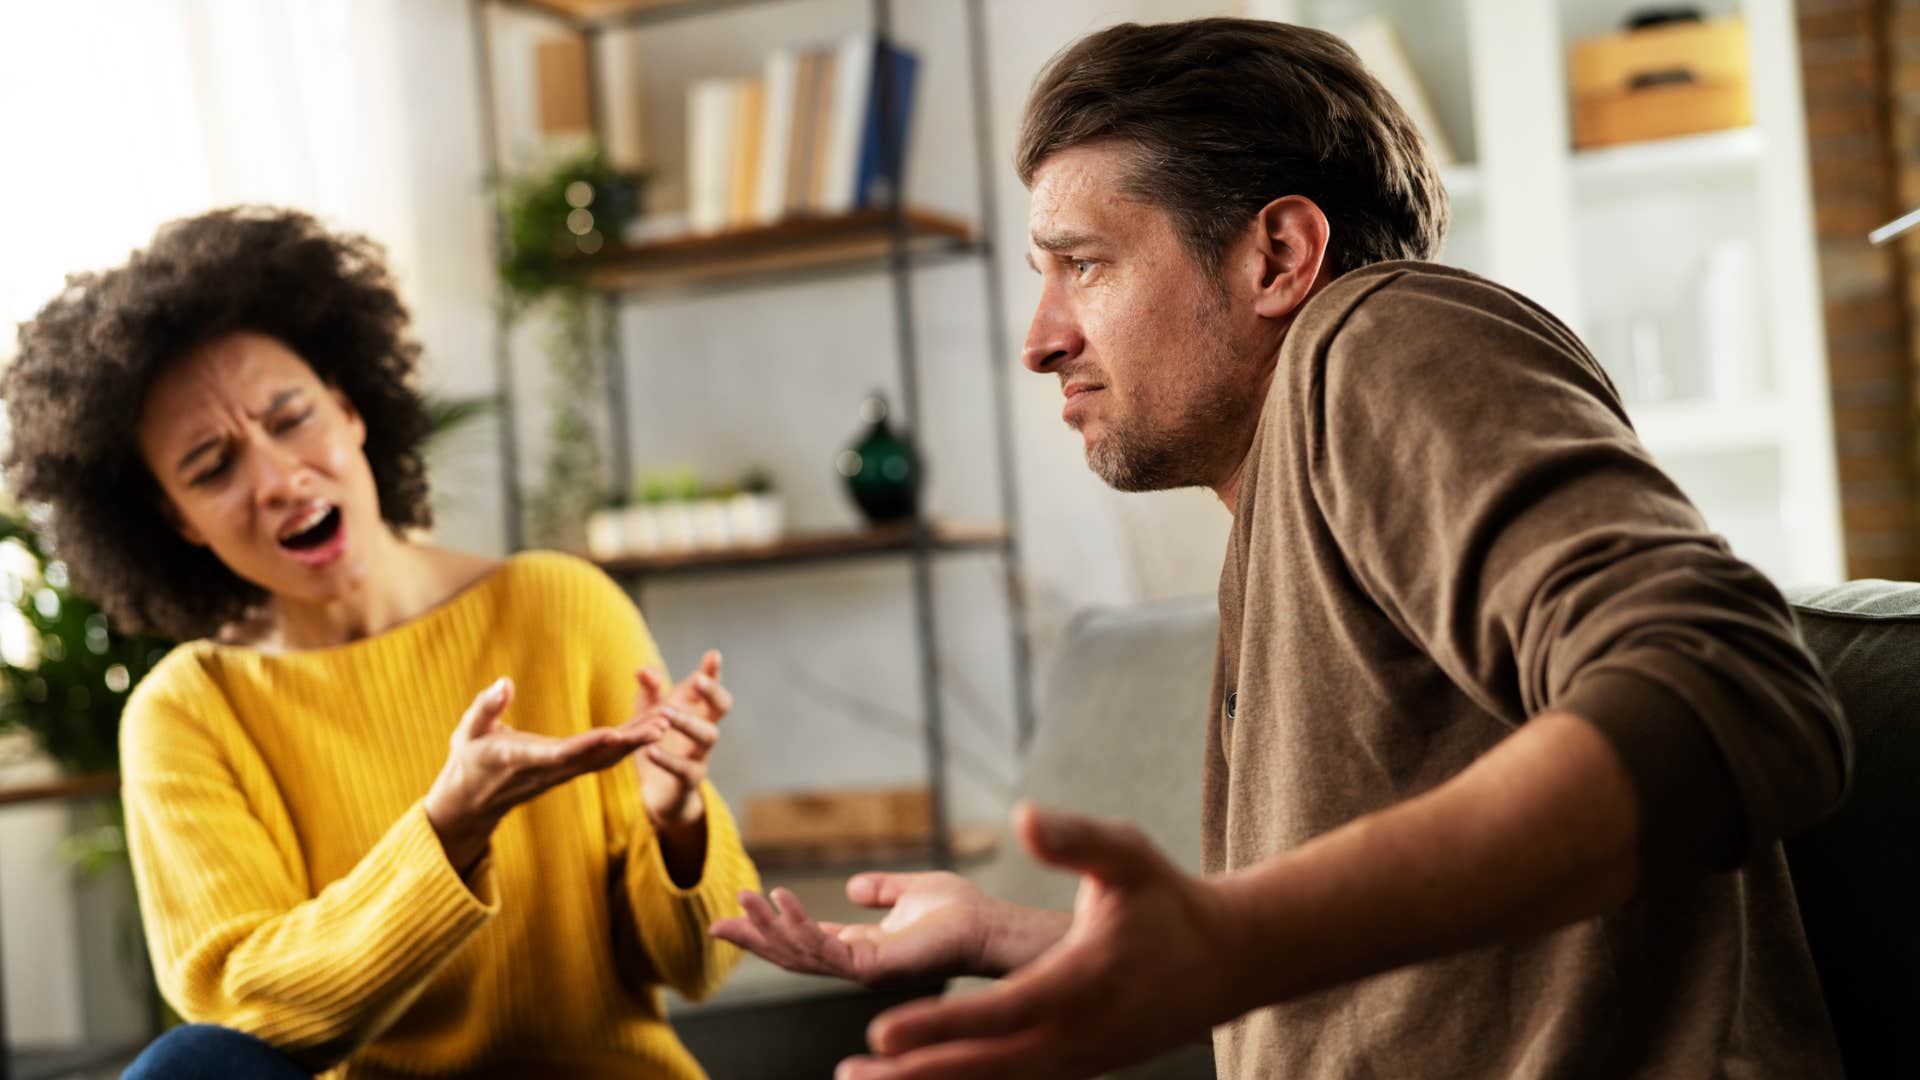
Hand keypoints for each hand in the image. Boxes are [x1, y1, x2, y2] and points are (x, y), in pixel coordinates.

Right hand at [425, 677, 664, 873]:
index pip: (559, 754)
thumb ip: (487, 708)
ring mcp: (561, 774)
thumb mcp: (467, 732)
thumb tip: (505, 682)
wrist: (471, 802)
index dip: (587, 745)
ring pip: (605, 759)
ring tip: (665, 721)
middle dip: (629, 742)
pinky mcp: (569, 771)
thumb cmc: (467, 761)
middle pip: (595, 758)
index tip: (613, 734)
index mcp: (521, 759)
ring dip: (636, 743)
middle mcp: (548, 770)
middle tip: (660, 724)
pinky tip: (650, 729)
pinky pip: (603, 759)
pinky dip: (627, 745)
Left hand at [636, 650, 731, 827]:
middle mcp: (705, 729)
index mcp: (697, 709)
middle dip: (713, 692)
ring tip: (666, 714)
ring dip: (688, 722)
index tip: (713, 655)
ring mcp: (701, 755)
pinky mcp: (690, 780)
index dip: (713, 672)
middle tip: (698, 680)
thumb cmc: (660, 743)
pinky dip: (668, 759)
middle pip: (721, 707)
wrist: (659, 791)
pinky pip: (685, 769)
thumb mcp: (650, 714)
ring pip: (708, 736)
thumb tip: (643, 670)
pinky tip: (651, 750)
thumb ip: (648, 691)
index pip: (710, 686)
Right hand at [710, 871, 997, 987]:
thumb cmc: (958, 911)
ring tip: (743, 901)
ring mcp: (864, 969)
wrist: (988, 925)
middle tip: (716, 923)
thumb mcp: (908, 890)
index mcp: (860, 946)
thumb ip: (879, 889)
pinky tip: (782, 903)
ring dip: (768, 931)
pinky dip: (801, 927)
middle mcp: (856, 963)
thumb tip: (852, 886)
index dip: (768, 929)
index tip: (734, 913)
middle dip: (754, 940)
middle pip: (792, 955)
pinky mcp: (876, 967)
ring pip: (802, 956)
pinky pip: (827, 951)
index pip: (803, 942)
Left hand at [835, 803, 1239, 1079]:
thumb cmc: (1170, 902)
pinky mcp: (1077, 1067)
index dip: (937, 1026)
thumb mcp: (1127, 856)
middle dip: (915, 1074)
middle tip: (851, 1075)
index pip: (997, 1014)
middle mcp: (1075, 1036)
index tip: (881, 1032)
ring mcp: (1077, 1060)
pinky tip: (919, 1079)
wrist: (1225, 961)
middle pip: (984, 1067)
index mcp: (1078, 984)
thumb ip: (1074, 838)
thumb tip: (1023, 815)